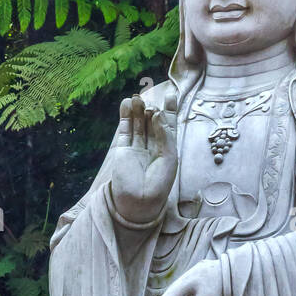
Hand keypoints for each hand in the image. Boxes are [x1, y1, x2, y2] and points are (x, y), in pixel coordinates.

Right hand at [109, 91, 176, 224]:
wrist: (140, 201)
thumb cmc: (159, 183)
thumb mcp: (169, 157)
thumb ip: (164, 134)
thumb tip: (156, 112)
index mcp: (168, 148)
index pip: (169, 124)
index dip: (169, 110)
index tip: (171, 95)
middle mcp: (152, 146)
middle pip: (152, 121)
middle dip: (151, 108)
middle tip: (150, 99)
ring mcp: (137, 147)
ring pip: (137, 123)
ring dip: (137, 110)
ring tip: (136, 97)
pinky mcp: (123, 150)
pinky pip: (125, 130)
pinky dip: (124, 116)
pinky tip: (126, 103)